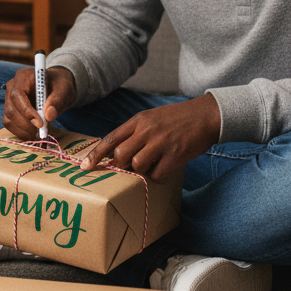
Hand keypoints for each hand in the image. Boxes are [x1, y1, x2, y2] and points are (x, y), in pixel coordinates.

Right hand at [2, 66, 76, 139]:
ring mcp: (9, 99)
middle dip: (26, 124)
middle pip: (11, 109)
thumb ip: (57, 101)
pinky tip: (33, 133)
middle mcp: (12, 87)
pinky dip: (21, 132)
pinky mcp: (10, 110)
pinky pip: (9, 124)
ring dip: (23, 130)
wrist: (55, 86)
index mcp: (23, 77)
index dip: (26, 111)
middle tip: (41, 131)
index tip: (40, 124)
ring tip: (38, 133)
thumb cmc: (58, 85)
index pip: (17, 95)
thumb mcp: (63, 89)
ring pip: (8, 119)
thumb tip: (48, 116)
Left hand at [79, 92, 220, 182]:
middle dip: (121, 165)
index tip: (85, 167)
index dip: (96, 155)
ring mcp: (161, 142)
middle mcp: (147, 130)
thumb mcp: (152, 118)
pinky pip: (157, 173)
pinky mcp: (175, 154)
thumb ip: (135, 132)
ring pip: (137, 165)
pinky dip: (158, 176)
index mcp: (139, 121)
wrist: (206, 115)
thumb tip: (116, 152)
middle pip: (120, 154)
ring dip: (141, 171)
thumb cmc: (177, 119)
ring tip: (151, 165)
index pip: (110, 139)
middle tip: (129, 167)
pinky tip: (164, 168)